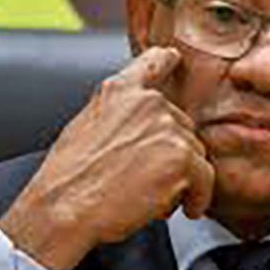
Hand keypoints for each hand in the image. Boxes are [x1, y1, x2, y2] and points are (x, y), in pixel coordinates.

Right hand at [0, 47, 213, 269]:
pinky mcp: (182, 158)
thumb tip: (140, 122)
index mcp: (122, 90)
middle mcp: (149, 102)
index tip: (175, 60)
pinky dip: (198, 199)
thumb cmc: (70, 178)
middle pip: (184, 127)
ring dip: (181, 180)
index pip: (156, 60)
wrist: (64, 209)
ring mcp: (168, 128)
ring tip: (152, 197)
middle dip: (172, 155)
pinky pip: (206, 179)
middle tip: (146, 180)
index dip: (169, 61)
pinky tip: (185, 209)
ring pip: (196, 155)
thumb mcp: (87, 125)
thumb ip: (120, 112)